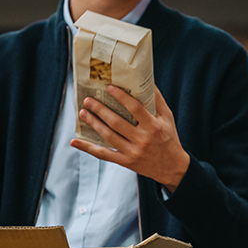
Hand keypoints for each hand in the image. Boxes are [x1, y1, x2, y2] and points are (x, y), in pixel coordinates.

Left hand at [71, 85, 191, 190]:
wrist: (172, 168)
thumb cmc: (169, 138)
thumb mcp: (168, 118)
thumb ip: (157, 100)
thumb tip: (147, 79)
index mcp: (154, 127)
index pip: (135, 109)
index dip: (121, 97)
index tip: (109, 87)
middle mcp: (142, 140)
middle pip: (117, 122)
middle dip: (100, 110)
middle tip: (88, 99)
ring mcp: (132, 152)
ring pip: (108, 137)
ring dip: (93, 123)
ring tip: (83, 112)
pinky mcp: (125, 162)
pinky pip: (103, 155)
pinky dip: (88, 148)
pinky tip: (74, 141)